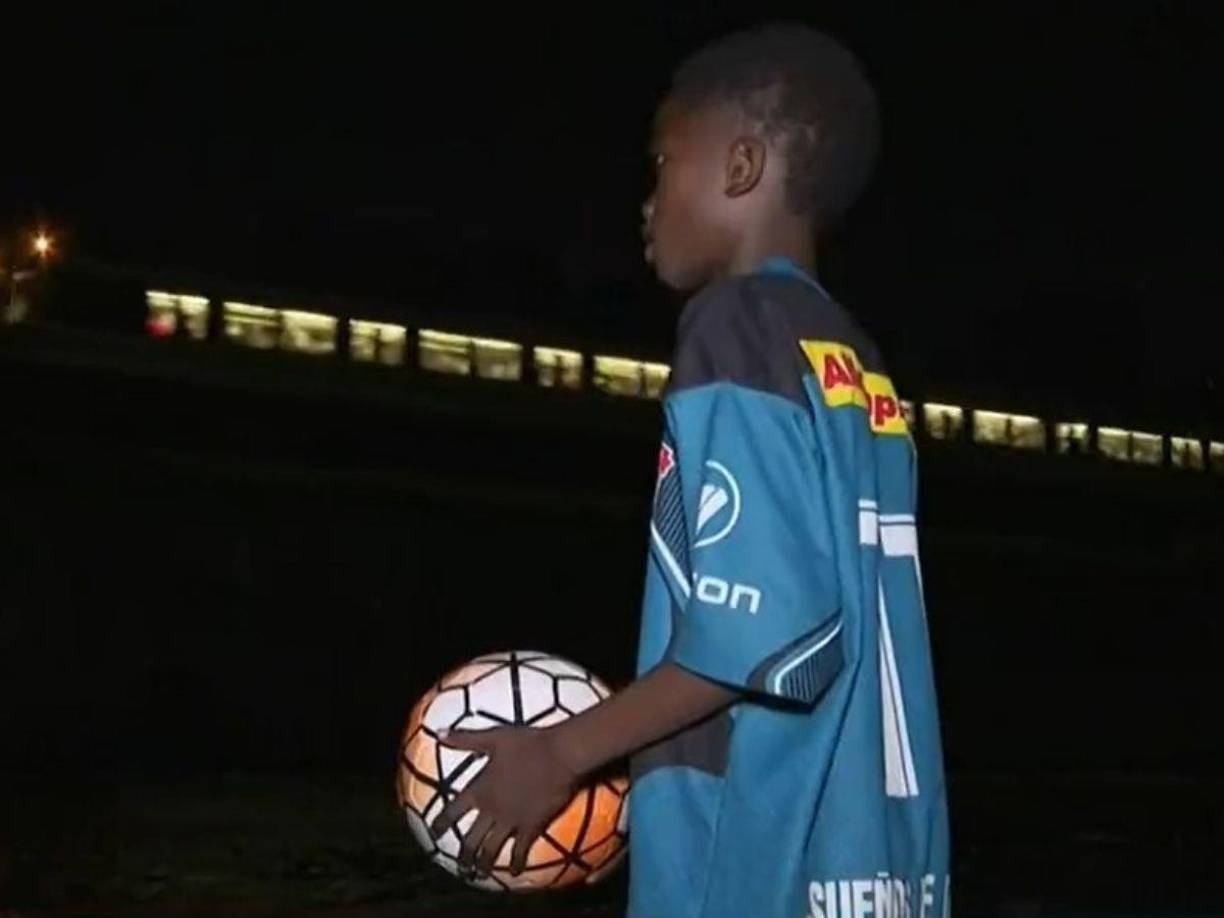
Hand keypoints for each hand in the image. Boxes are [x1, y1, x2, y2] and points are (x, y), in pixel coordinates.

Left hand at [429, 726, 579, 876]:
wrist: (559, 754)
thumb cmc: (527, 743)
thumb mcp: (493, 738)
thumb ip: (465, 739)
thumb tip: (438, 733)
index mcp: (479, 789)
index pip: (452, 811)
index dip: (441, 823)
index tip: (433, 833)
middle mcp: (491, 809)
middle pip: (470, 840)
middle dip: (464, 857)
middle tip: (461, 869)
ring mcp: (510, 820)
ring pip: (491, 850)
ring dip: (484, 865)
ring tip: (479, 875)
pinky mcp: (531, 826)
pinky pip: (520, 850)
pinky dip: (516, 863)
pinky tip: (514, 873)